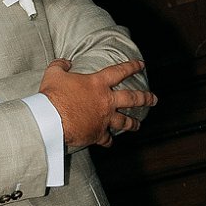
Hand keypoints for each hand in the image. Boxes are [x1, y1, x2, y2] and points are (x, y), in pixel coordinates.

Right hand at [40, 58, 157, 149]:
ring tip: (138, 125)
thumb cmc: (53, 96)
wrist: (51, 120)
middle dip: (145, 98)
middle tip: (154, 99)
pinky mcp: (97, 133)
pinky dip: (108, 141)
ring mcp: (104, 118)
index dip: (132, 66)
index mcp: (97, 83)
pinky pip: (106, 138)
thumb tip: (65, 62)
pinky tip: (109, 142)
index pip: (120, 71)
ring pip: (124, 121)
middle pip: (132, 98)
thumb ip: (61, 65)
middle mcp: (105, 101)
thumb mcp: (54, 74)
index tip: (141, 64)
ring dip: (132, 123)